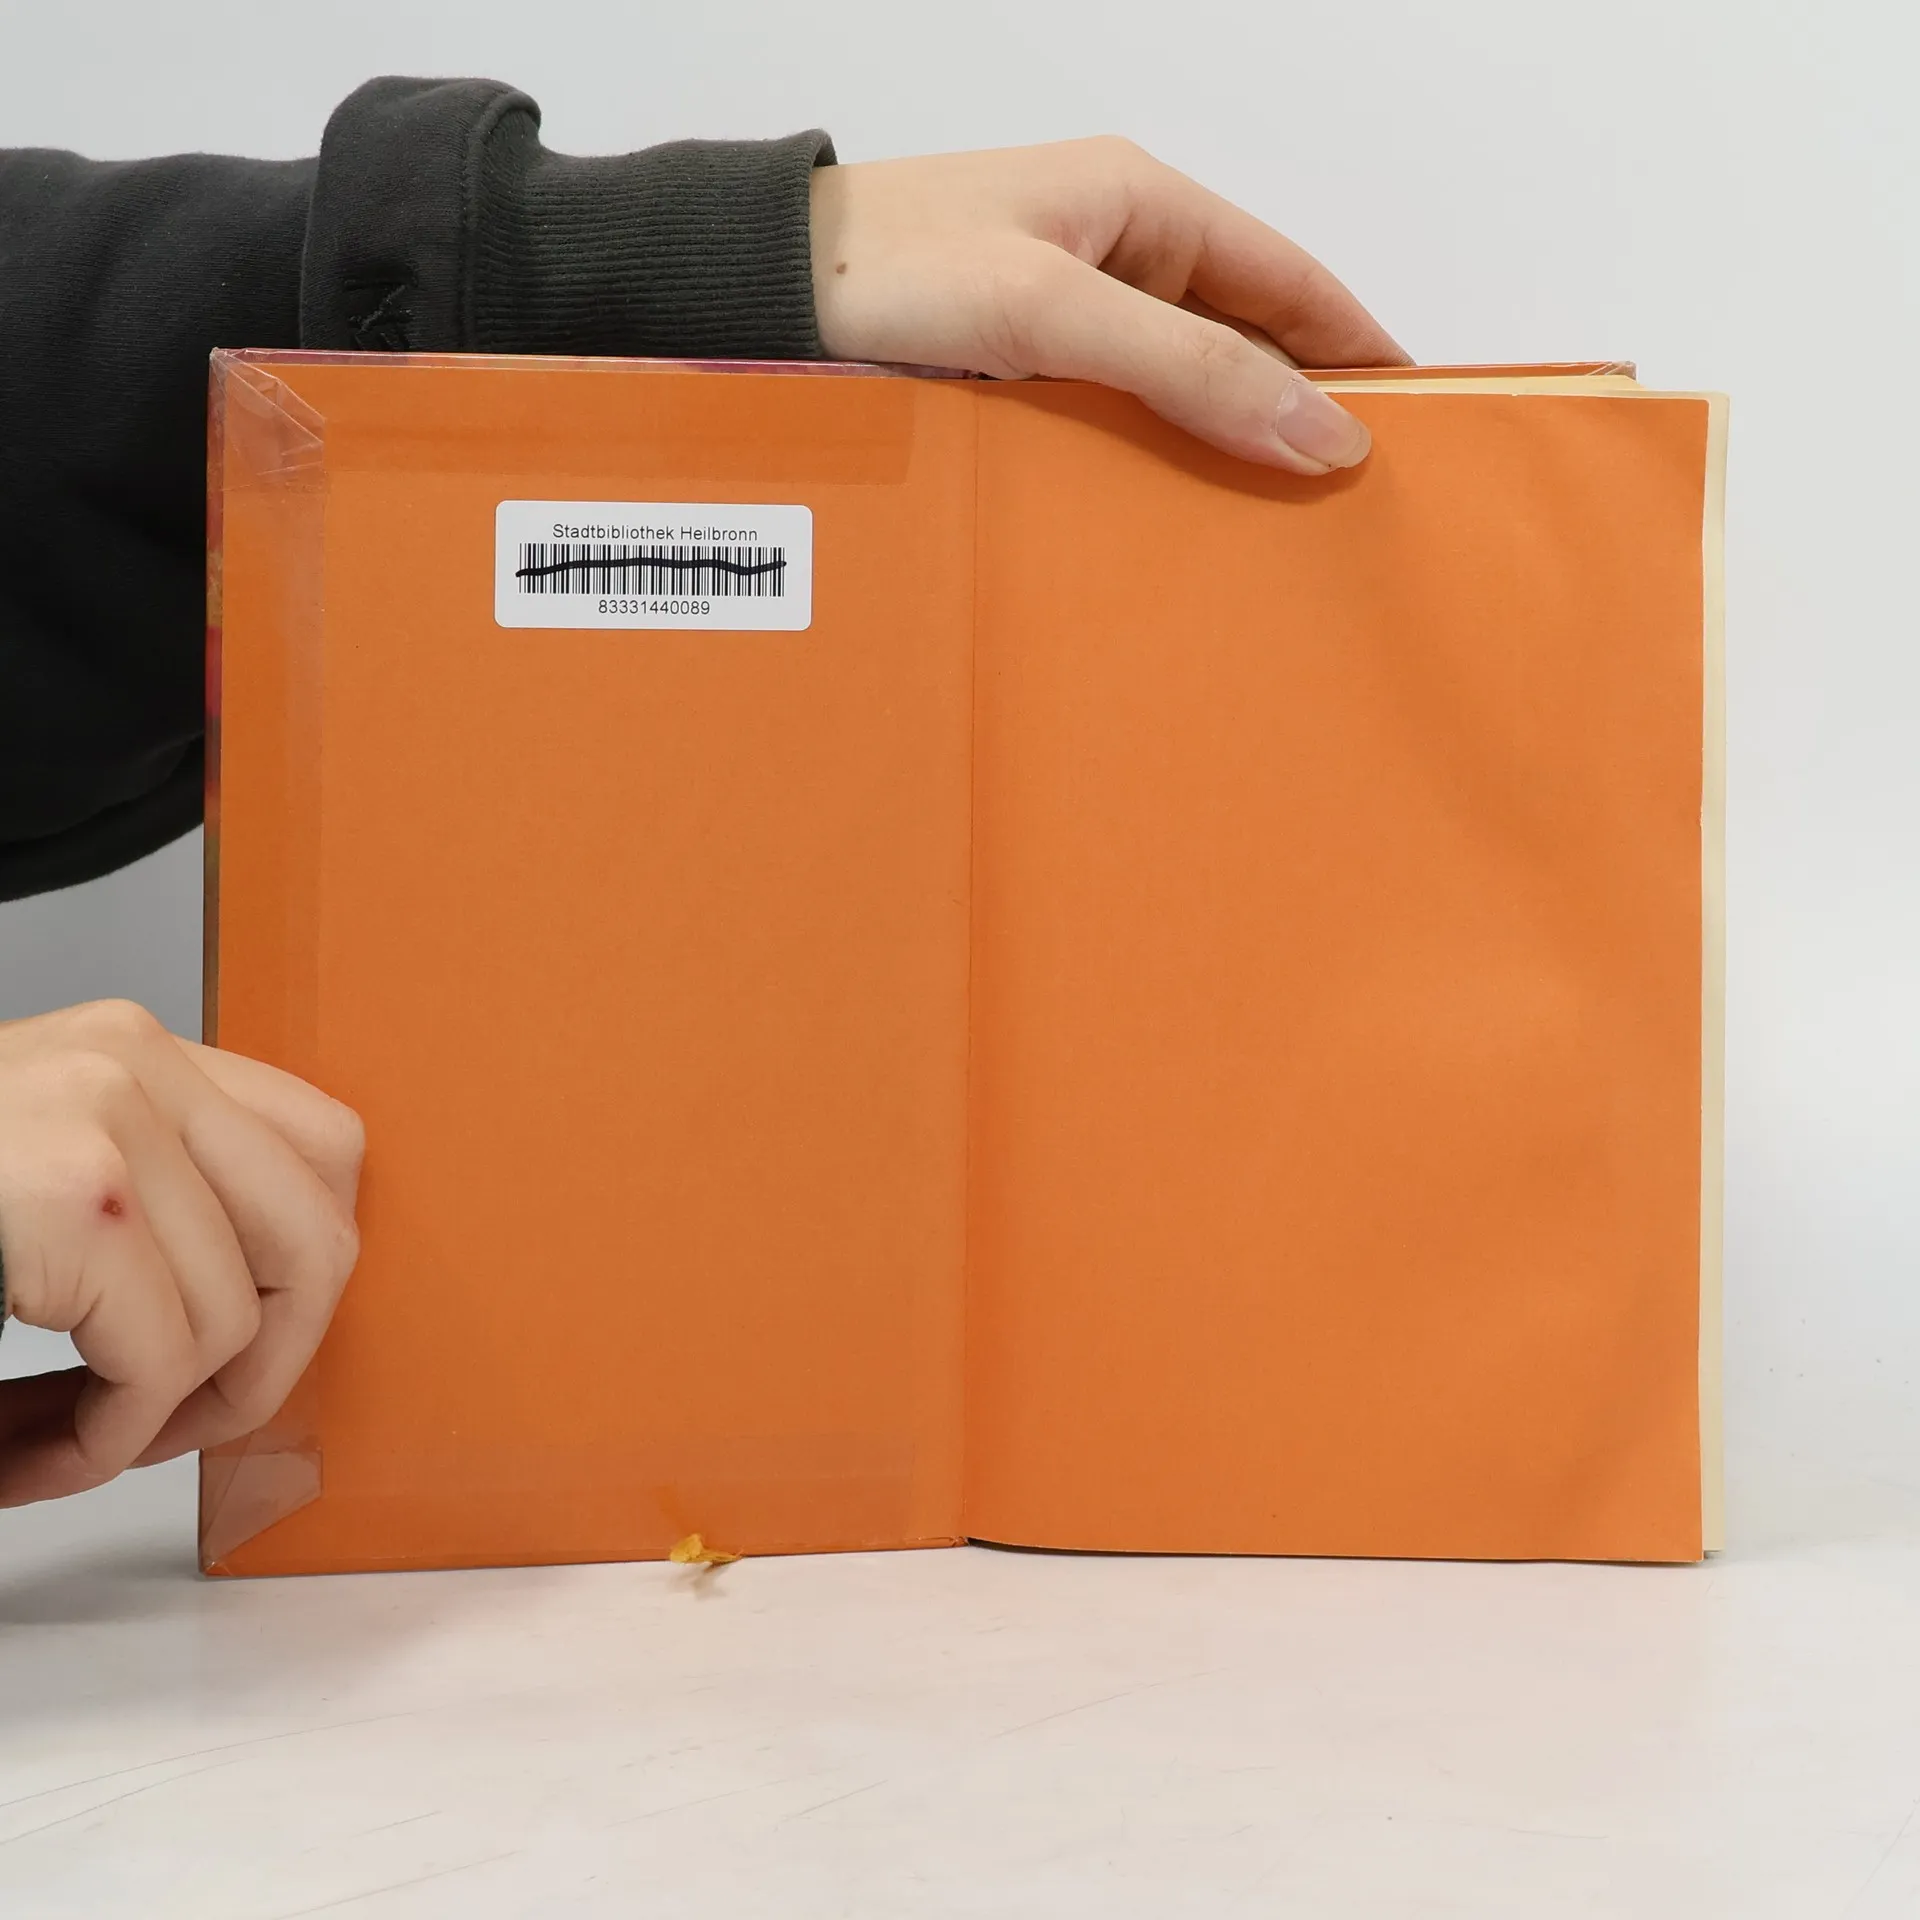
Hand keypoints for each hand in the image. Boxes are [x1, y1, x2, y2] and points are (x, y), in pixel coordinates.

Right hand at [0, 1001, 362, 1506]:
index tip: (236, 1351)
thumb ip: (149, 1220)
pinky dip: (101, 1447)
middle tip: (165, 1424)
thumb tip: (274, 1321)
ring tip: (68, 1442)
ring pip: (242, 1318)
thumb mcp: (36, 1189)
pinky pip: (162, 1361)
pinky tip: (25, 1456)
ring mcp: (105, 1118)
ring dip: (160, 1422)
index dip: (304, 1279)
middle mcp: (130, 1062)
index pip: (326, 1151)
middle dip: (262, 1365)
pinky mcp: (74, 1197)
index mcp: (130, 1055)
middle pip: (322, 1235)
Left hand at [810, 137, 1408, 476]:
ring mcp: (1065, 319)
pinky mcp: (1019, 375)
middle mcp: (1113, 257)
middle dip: (1295, 411)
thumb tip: (1320, 430)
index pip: (1290, 279)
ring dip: (1222, 448)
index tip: (1419, 421)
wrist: (751, 298)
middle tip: (1349, 508)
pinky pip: (1115, 422)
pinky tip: (1173, 523)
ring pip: (1178, 389)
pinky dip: (1153, 465)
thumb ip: (1190, 368)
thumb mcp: (1054, 311)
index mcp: (1141, 206)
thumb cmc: (889, 272)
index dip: (1357, 349)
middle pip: (1241, 338)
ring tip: (1275, 533)